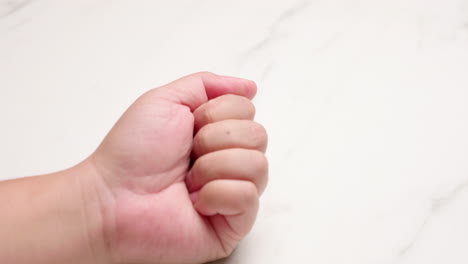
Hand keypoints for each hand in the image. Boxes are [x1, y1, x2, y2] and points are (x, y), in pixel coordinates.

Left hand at [90, 72, 267, 262]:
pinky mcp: (233, 224)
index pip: (247, 109)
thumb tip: (250, 87)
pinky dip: (218, 193)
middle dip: (214, 139)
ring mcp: (233, 194)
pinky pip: (248, 197)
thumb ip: (207, 85)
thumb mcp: (166, 100)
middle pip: (259, 135)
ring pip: (258, 165)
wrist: (113, 197)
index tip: (188, 127)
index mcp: (218, 133)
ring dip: (214, 166)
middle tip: (187, 155)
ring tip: (188, 180)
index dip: (215, 114)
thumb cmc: (132, 152)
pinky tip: (196, 202)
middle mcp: (230, 161)